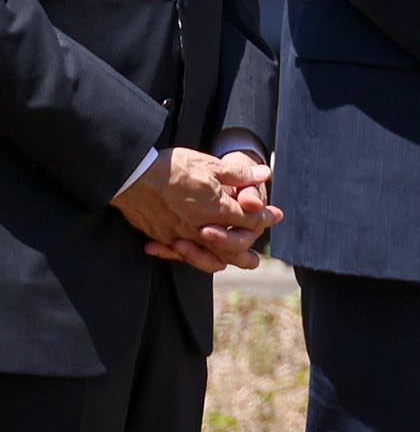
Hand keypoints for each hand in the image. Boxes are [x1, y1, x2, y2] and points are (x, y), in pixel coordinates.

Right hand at [113, 147, 280, 272]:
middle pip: (229, 246)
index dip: (265, 217)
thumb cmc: (172, 167)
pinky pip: (179, 253)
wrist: (130, 175)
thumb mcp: (210, 165)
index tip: (276, 216)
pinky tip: (196, 257)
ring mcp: (178, 234)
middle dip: (245, 252)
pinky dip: (191, 257)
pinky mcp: (160, 235)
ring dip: (221, 260)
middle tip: (256, 260)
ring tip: (229, 266)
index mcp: (216, 209)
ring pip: (205, 255)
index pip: (248, 219)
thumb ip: (239, 174)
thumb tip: (265, 174)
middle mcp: (199, 227)